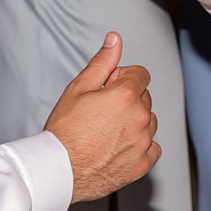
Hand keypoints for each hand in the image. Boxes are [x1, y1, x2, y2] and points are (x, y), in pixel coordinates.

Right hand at [44, 32, 159, 202]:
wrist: (59, 170)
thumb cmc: (65, 130)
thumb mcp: (79, 88)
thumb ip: (103, 62)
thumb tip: (115, 39)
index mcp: (126, 96)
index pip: (140, 74)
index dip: (122, 78)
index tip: (107, 89)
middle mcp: (140, 118)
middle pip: (144, 98)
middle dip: (128, 100)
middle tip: (101, 112)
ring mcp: (143, 143)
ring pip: (149, 123)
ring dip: (135, 122)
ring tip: (107, 131)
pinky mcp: (142, 165)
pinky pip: (152, 148)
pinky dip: (140, 146)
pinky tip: (118, 148)